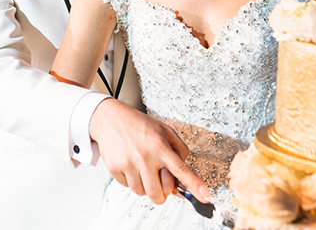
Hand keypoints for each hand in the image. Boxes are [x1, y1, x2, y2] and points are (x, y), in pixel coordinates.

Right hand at [89, 99, 209, 204]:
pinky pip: (128, 187)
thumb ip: (179, 149)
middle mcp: (145, 156)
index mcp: (159, 146)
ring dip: (145, 187)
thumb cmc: (138, 124)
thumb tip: (183, 171)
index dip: (195, 184)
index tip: (205, 195)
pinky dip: (132, 181)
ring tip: (143, 170)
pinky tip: (131, 166)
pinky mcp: (115, 169)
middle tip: (161, 186)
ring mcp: (129, 163)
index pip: (181, 169)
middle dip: (162, 195)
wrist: (110, 119)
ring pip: (142, 193)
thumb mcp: (164, 130)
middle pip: (158, 193)